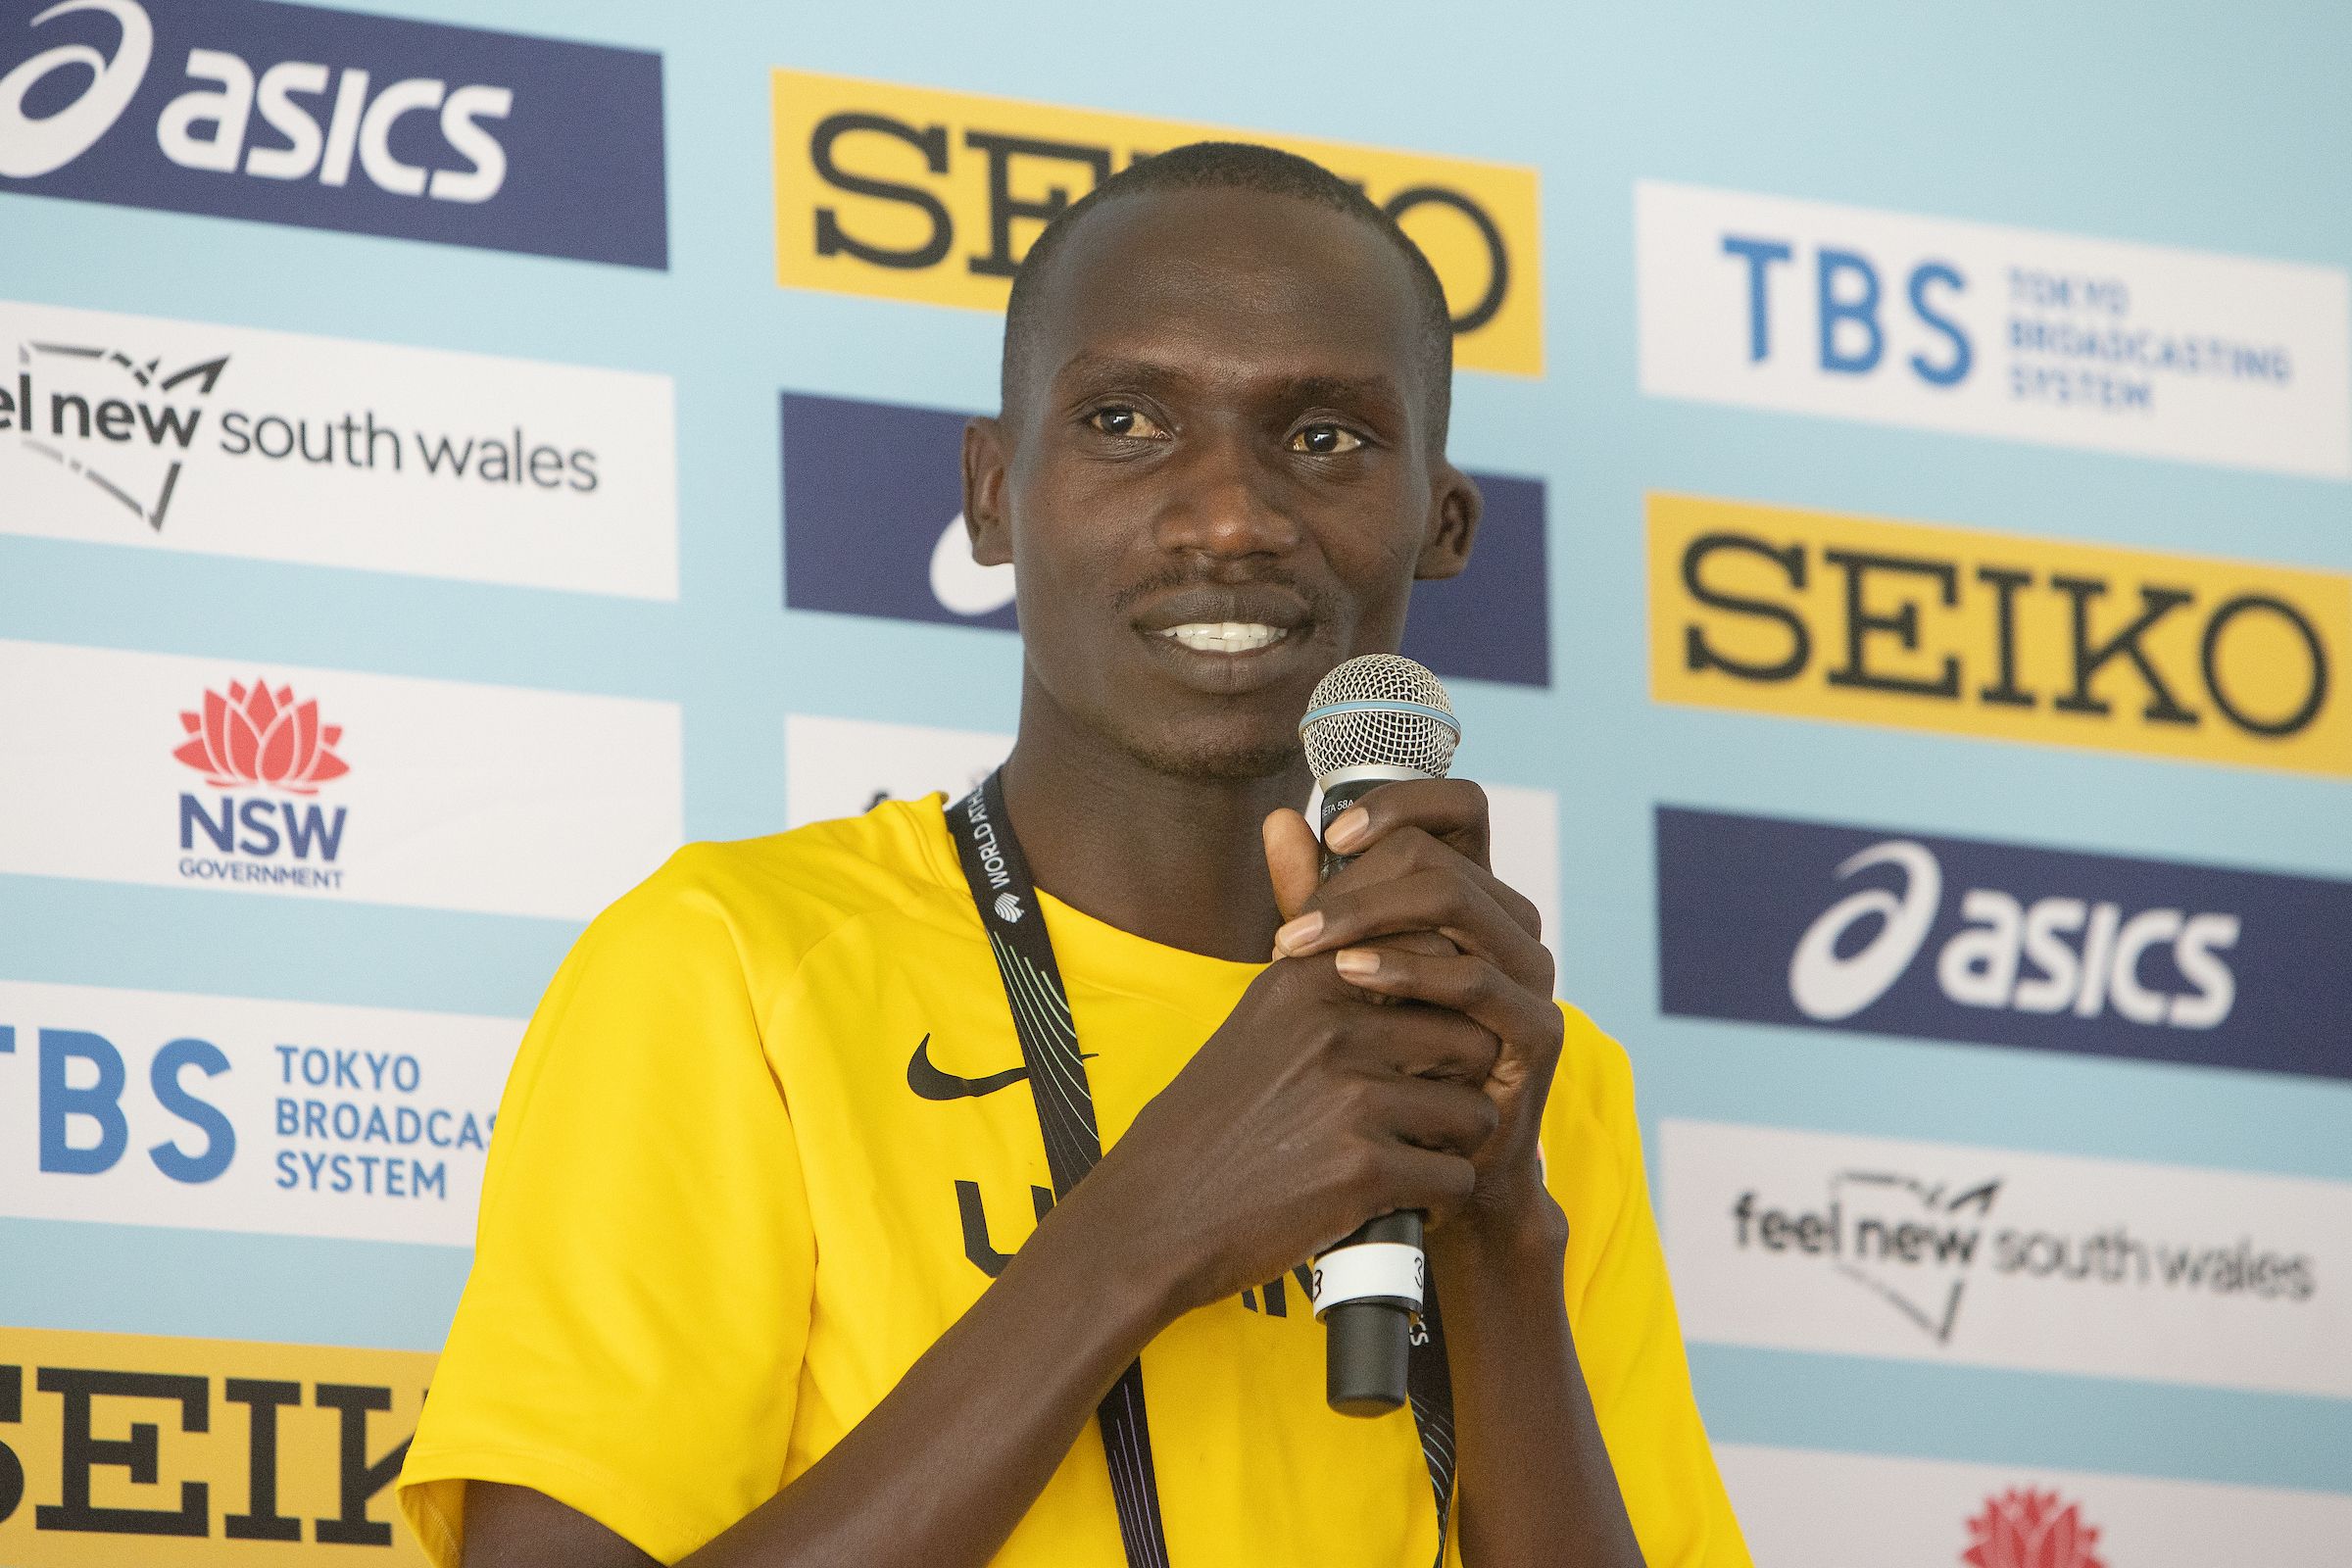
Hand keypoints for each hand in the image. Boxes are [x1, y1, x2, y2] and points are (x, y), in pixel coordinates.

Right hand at [1064, 951, 1500, 1321]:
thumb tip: (1419, 963)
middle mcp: (1333, 1029)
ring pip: (1473, 1113)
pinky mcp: (1364, 1170)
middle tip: (1431, 1116)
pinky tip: (1403, 1204)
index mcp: (1307, 983)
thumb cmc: (1211, 1125)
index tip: (1432, 1046)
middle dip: (1462, 1084)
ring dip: (1455, 1146)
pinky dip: (1437, 1201)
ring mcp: (1351, 1098)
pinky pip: (1456, 1179)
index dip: (1451, 1008)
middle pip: (1471, 1040)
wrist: (1155, 1215)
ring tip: (1416, 1161)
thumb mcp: (1259, 1025)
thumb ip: (1328, 989)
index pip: (1434, 961)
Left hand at [1261, 780, 1565, 1241]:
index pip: (1461, 809)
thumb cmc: (1378, 1063)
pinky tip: (1348, 977)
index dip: (1402, 803)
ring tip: (1298, 947)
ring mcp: (1533, 975)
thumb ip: (1313, 898)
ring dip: (1368, 919)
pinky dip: (1408, 969)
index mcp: (1475, 899)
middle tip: (1291, 924)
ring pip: (1456, 904)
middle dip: (1356, 884)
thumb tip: (1280, 819)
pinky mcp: (1538, 1030)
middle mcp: (1513, 925)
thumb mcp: (1335, 970)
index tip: (1334, 835)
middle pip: (1443, 859)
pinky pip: (1476, 978)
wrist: (1422, 1169)